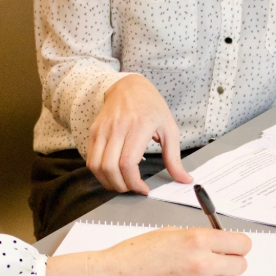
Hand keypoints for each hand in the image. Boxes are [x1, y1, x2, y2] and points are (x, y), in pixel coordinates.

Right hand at [45, 227, 251, 275]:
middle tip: (217, 262)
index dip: (238, 245)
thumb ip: (199, 237)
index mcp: (197, 240)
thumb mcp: (170, 233)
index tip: (233, 247)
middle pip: (240, 265)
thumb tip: (221, 243)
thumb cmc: (137, 254)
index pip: (242, 245)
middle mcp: (202, 263)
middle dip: (231, 262)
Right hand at [87, 75, 192, 194]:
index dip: (133, 182)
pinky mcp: (94, 131)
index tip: (143, 189)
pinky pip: (90, 159)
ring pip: (96, 166)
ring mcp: (102, 129)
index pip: (128, 163)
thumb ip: (174, 158)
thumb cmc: (152, 107)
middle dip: (121, 186)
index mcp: (139, 127)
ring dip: (107, 182)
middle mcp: (117, 128)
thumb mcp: (169, 129)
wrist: (129, 86)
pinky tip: (112, 174)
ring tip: (122, 184)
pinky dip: (99, 172)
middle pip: (110, 168)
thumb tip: (185, 179)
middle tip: (132, 189)